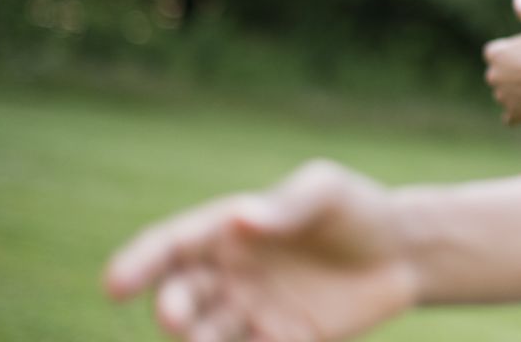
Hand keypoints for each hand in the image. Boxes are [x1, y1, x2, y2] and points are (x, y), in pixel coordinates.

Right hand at [103, 160, 416, 341]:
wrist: (405, 251)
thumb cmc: (358, 210)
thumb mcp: (327, 192)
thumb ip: (288, 206)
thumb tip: (243, 219)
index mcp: (227, 231)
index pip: (170, 246)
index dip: (138, 263)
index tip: (114, 283)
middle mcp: (229, 275)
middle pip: (180, 296)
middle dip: (170, 308)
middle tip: (175, 316)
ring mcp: (251, 312)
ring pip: (206, 335)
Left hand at [484, 0, 520, 124]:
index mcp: (494, 54)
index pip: (497, 53)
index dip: (514, 52)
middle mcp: (492, 76)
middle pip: (501, 74)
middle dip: (514, 73)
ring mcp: (502, 97)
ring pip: (507, 94)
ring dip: (519, 91)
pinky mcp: (513, 114)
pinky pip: (512, 115)